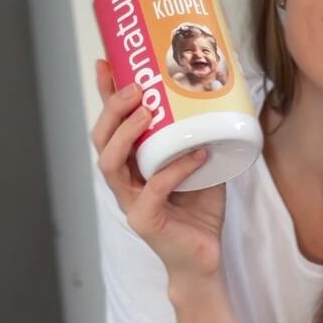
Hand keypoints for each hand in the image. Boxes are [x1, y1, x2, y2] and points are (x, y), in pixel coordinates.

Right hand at [90, 59, 226, 284]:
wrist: (204, 259)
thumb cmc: (199, 216)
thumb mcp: (203, 169)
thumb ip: (202, 142)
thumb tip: (220, 106)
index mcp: (133, 167)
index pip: (112, 127)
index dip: (105, 96)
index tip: (107, 63)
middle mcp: (125, 183)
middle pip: (101, 140)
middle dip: (112, 109)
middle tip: (133, 86)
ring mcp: (131, 202)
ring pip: (112, 163)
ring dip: (127, 134)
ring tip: (146, 111)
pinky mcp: (145, 221)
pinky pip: (154, 189)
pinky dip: (175, 169)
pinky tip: (196, 154)